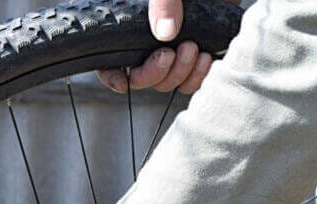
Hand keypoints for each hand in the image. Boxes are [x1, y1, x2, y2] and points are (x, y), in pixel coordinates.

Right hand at [97, 0, 238, 94]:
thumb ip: (164, 2)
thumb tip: (165, 34)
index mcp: (133, 23)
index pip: (109, 57)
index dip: (111, 75)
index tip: (123, 82)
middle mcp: (150, 39)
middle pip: (140, 77)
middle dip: (155, 73)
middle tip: (170, 53)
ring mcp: (174, 47)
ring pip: (167, 82)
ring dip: (180, 74)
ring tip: (193, 49)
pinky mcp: (198, 50)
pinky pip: (192, 79)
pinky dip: (199, 76)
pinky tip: (206, 58)